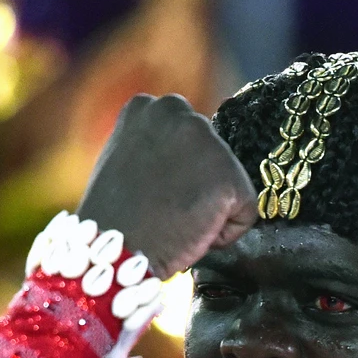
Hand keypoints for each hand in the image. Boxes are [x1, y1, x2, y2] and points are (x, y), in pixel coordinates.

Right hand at [77, 94, 256, 278]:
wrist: (112, 251)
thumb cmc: (113, 220)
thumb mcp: (125, 162)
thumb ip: (155, 148)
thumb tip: (186, 162)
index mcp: (147, 106)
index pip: (187, 141)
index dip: (175, 175)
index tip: (154, 193)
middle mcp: (178, 111)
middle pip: (211, 158)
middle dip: (196, 187)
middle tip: (165, 210)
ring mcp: (205, 141)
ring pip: (228, 184)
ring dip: (210, 209)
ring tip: (175, 222)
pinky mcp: (229, 176)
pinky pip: (245, 214)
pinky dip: (225, 234)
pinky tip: (192, 235)